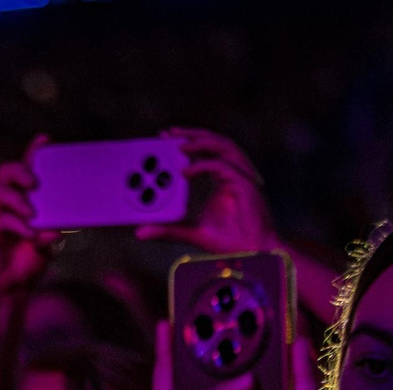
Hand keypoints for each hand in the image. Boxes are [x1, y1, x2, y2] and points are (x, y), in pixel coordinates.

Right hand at [0, 135, 62, 293]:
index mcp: (23, 200)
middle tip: (35, 183)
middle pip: (5, 172)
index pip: (26, 170)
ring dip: (16, 198)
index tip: (45, 140)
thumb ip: (52, 234)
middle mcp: (7, 204)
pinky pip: (0, 221)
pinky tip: (32, 235)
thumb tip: (56, 228)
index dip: (33, 152)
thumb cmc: (29, 262)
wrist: (11, 288)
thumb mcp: (48, 244)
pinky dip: (18, 227)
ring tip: (32, 212)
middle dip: (20, 170)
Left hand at [136, 128, 278, 254]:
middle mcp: (234, 173)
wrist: (252, 253)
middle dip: (191, 134)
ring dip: (200, 142)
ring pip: (224, 146)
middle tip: (168, 133)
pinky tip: (185, 172)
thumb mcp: (189, 233)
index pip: (206, 152)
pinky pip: (223, 166)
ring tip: (178, 145)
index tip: (166, 138)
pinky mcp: (246, 185)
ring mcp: (242, 177)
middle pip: (216, 142)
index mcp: (223, 178)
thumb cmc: (228, 242)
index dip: (188, 141)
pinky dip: (204, 165)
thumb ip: (167, 229)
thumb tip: (140, 232)